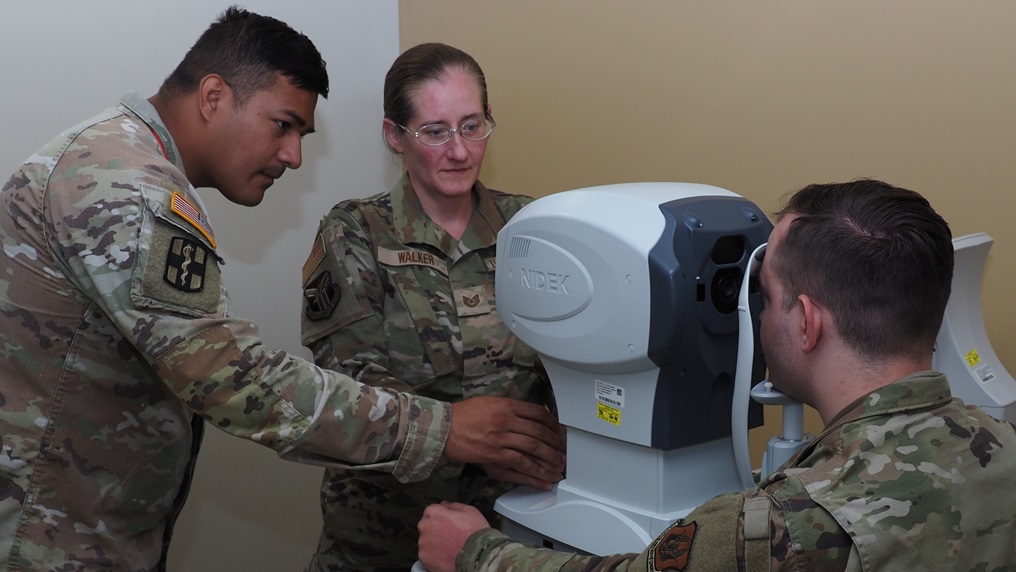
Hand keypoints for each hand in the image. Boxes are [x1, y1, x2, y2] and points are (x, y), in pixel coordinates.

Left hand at [418, 502, 490, 571]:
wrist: (478, 556)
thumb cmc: (475, 533)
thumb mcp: (469, 511)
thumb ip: (453, 505)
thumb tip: (445, 504)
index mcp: (433, 512)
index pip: (433, 511)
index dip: (443, 517)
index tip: (450, 524)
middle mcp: (424, 526)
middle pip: (428, 526)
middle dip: (437, 530)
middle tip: (452, 536)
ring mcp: (423, 544)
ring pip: (427, 541)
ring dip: (435, 543)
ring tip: (451, 547)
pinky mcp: (424, 558)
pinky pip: (428, 555)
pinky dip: (435, 556)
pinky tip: (447, 555)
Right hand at [445, 397, 564, 489]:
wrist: (443, 427)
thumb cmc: (463, 415)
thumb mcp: (489, 402)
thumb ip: (509, 408)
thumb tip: (527, 415)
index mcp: (507, 405)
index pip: (538, 413)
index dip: (553, 424)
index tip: (558, 432)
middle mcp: (507, 420)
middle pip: (540, 432)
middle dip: (555, 445)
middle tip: (563, 453)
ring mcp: (502, 438)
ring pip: (534, 448)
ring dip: (550, 459)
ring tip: (559, 467)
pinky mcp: (495, 454)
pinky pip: (521, 463)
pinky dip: (535, 471)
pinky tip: (543, 477)